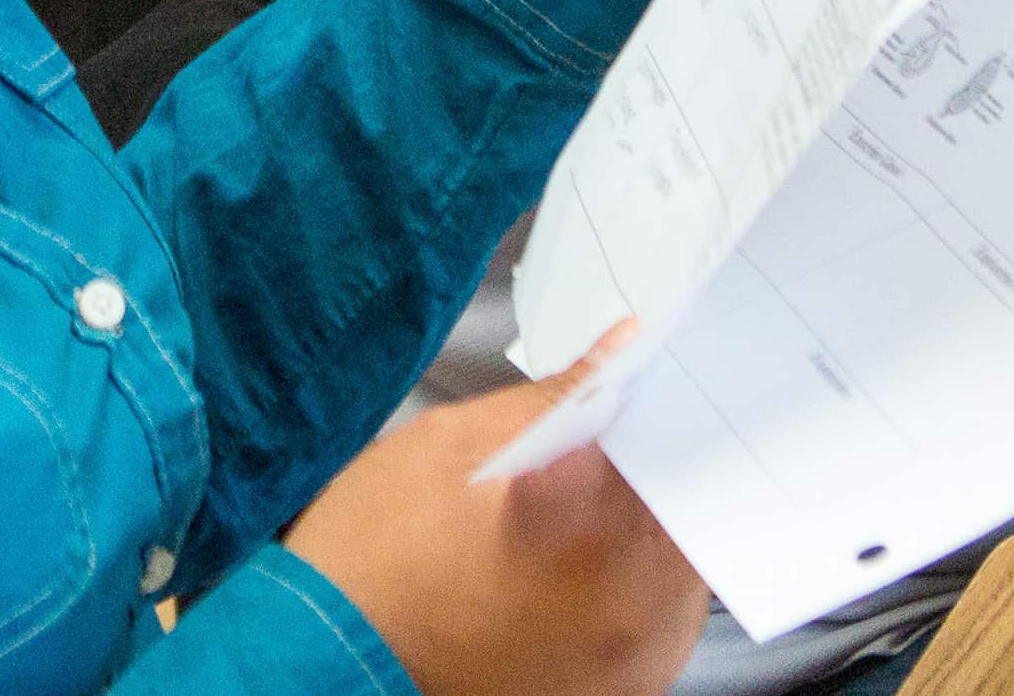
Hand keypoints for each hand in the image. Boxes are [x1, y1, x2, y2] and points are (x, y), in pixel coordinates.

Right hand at [281, 336, 707, 695]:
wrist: (320, 664)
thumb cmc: (377, 557)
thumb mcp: (458, 446)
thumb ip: (558, 397)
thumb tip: (622, 349)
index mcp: (612, 541)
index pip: (689, 453)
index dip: (673, 408)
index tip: (655, 383)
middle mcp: (641, 619)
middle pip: (693, 517)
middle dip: (657, 470)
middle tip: (609, 439)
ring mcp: (632, 671)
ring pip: (678, 576)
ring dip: (645, 532)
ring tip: (579, 506)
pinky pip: (651, 627)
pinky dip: (627, 588)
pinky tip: (573, 563)